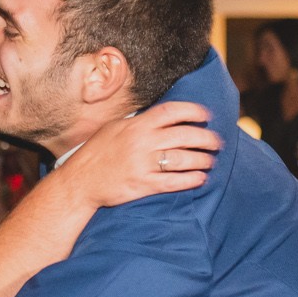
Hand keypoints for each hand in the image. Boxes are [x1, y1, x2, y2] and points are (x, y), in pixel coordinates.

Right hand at [52, 101, 219, 209]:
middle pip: (184, 135)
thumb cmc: (98, 152)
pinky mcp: (143, 185)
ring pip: (182, 159)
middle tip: (217, 141)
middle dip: (205, 138)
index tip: (207, 115)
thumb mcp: (115, 127)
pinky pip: (173, 181)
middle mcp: (142, 142)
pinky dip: (191, 179)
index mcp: (136, 125)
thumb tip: (164, 115)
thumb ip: (139, 121)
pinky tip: (200, 178)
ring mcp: (143, 164)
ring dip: (202, 159)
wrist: (80, 181)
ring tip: (210, 160)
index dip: (193, 111)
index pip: (172, 111)